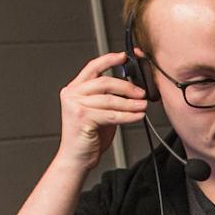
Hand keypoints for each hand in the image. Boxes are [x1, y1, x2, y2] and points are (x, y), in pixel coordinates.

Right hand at [57, 52, 147, 169]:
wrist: (76, 158)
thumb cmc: (88, 136)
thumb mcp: (99, 111)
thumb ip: (108, 98)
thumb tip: (131, 88)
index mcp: (74, 89)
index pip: (92, 67)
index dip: (109, 60)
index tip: (124, 56)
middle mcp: (72, 94)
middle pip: (104, 82)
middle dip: (127, 87)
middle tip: (141, 93)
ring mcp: (75, 105)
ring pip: (110, 100)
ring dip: (131, 103)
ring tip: (143, 106)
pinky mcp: (82, 118)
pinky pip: (111, 114)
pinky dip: (128, 116)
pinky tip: (138, 116)